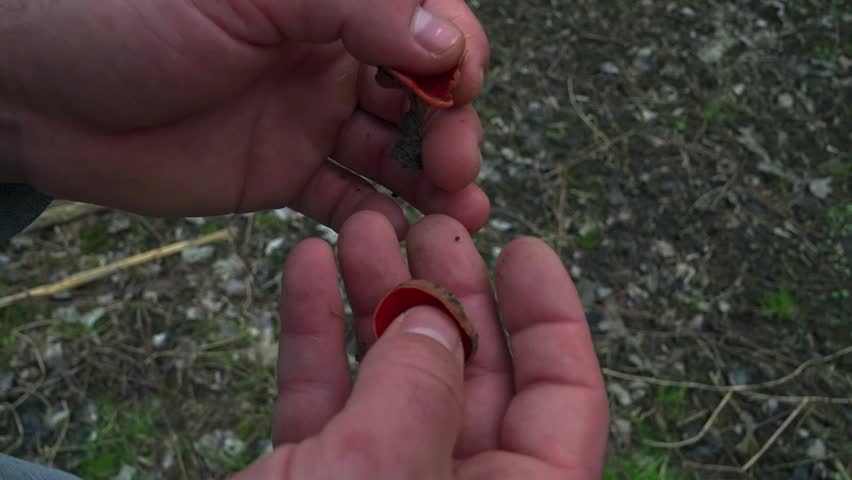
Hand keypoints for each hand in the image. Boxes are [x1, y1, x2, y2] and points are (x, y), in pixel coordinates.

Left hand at [2, 0, 489, 235]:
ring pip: (393, 151)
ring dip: (432, 181)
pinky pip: (346, 196)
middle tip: (455, 170)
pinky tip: (399, 237)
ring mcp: (310, 117)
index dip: (455, 56)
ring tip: (459, 214)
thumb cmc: (126, 14)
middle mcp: (331, 56)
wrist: (39, 93)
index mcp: (331, 0)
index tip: (458, 92)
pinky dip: (377, 216)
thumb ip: (355, 8)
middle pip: (422, 95)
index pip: (426, 21)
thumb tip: (447, 43)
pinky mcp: (285, 173)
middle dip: (450, 131)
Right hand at [232, 212, 609, 478]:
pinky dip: (315, 334)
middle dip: (448, 290)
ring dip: (375, 299)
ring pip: (391, 379)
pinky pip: (322, 398)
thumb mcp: (381, 475)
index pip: (567, 401)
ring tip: (360, 227)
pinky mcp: (308, 479)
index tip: (523, 249)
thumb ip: (420, 393)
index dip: (552, 319)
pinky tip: (306, 266)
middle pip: (471, 374)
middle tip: (426, 224)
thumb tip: (439, 323)